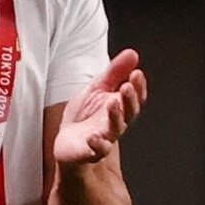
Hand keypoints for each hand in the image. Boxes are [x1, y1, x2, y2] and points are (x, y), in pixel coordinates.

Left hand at [53, 48, 147, 164]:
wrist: (67, 140)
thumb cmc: (85, 115)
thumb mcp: (98, 87)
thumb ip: (115, 72)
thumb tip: (133, 54)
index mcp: (119, 105)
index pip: (134, 96)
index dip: (138, 86)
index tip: (137, 73)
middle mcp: (116, 122)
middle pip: (128, 112)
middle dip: (130, 99)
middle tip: (128, 86)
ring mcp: (105, 137)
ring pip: (115, 129)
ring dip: (117, 116)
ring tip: (114, 103)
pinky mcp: (90, 151)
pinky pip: (97, 150)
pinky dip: (97, 145)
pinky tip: (94, 138)